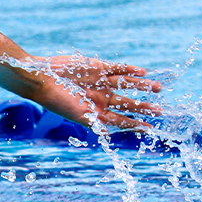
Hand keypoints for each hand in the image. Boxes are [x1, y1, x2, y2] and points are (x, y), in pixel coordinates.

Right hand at [30, 54, 160, 129]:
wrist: (42, 78)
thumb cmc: (56, 100)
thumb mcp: (76, 115)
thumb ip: (93, 122)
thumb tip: (108, 134)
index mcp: (96, 112)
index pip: (121, 120)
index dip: (136, 125)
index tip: (150, 129)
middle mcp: (101, 98)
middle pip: (127, 103)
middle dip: (143, 107)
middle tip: (159, 110)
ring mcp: (100, 82)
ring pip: (126, 85)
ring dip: (141, 86)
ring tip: (157, 87)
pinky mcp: (97, 67)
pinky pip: (117, 69)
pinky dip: (129, 70)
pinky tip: (142, 72)